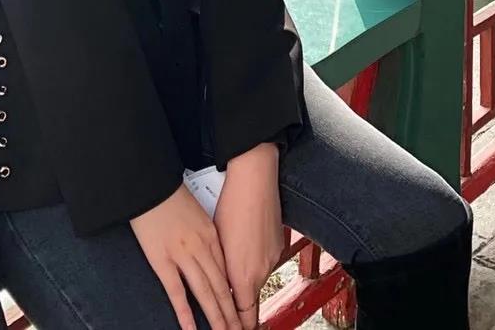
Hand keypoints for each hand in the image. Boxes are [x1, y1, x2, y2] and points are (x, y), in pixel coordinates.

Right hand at [131, 184, 239, 329]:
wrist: (151, 185)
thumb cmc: (172, 196)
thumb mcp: (198, 213)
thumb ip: (207, 235)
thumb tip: (212, 253)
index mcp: (211, 235)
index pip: (227, 272)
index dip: (235, 295)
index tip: (242, 312)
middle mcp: (202, 248)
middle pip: (220, 287)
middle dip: (231, 313)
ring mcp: (183, 255)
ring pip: (205, 293)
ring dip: (216, 317)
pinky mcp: (162, 261)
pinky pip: (176, 291)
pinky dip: (185, 312)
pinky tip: (191, 328)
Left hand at [213, 144, 284, 329]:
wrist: (255, 179)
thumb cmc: (230, 205)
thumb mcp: (216, 243)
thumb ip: (220, 270)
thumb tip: (220, 284)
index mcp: (242, 276)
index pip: (244, 317)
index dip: (238, 327)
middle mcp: (261, 271)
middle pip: (251, 300)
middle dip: (241, 305)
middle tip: (231, 307)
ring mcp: (272, 257)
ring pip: (257, 278)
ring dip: (247, 277)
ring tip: (235, 262)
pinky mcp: (278, 244)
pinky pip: (266, 260)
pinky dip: (256, 259)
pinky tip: (246, 244)